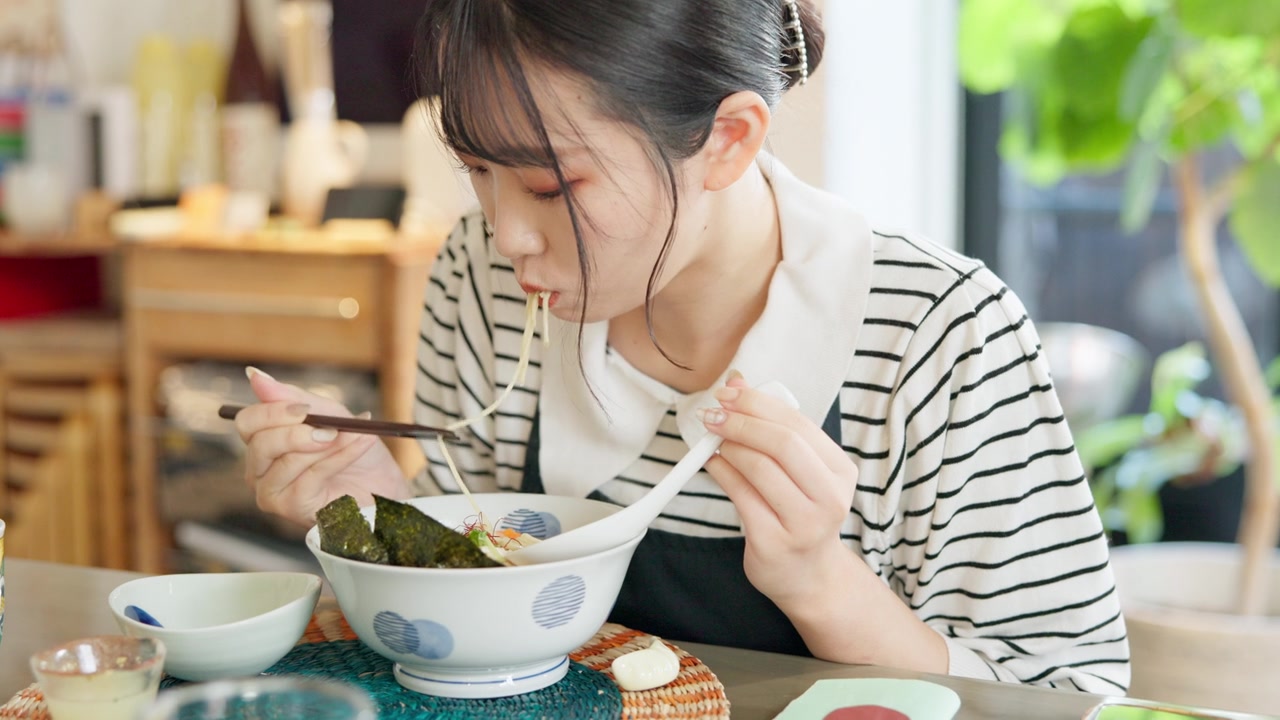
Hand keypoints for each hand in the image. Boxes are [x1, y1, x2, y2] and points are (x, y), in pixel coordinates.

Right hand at [234, 367, 407, 526]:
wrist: (382, 484)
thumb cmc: (352, 449)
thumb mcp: (328, 414)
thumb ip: (291, 397)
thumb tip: (254, 375)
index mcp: (262, 442)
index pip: (247, 422)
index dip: (273, 412)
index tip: (305, 409)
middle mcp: (259, 470)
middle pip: (261, 443)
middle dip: (298, 433)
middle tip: (330, 429)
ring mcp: (272, 492)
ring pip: (288, 461)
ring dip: (328, 445)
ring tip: (355, 436)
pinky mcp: (292, 508)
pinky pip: (312, 476)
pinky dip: (340, 456)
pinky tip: (361, 445)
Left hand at [700, 373, 859, 609]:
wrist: (808, 576)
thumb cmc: (801, 513)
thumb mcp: (803, 472)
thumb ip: (776, 431)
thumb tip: (736, 383)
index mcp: (841, 471)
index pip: (799, 425)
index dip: (759, 404)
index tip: (729, 393)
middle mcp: (830, 498)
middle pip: (783, 444)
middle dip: (741, 422)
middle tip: (714, 414)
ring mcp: (804, 524)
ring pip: (759, 468)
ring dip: (729, 447)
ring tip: (715, 441)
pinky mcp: (773, 542)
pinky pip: (740, 495)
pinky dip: (721, 472)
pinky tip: (713, 464)